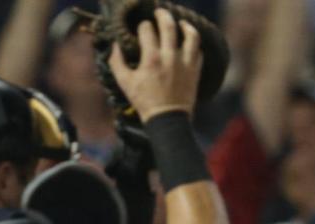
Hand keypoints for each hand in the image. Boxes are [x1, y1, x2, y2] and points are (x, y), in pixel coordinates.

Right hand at [110, 7, 203, 121]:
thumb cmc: (144, 101)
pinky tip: (189, 42)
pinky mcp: (195, 70)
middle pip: (168, 25)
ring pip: (191, 35)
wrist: (167, 119)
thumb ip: (117, 62)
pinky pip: (198, 50)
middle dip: (162, 15)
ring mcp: (185, 63)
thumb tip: (115, 45)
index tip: (142, 28)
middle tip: (159, 12)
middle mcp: (170, 57)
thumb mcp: (125, 83)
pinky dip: (194, 44)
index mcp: (151, 59)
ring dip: (186, 25)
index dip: (143, 26)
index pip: (146, 30)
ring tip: (181, 23)